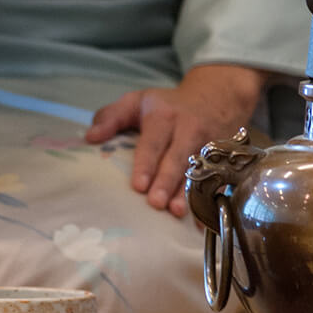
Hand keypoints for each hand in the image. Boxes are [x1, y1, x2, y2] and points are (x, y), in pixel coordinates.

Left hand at [85, 64, 264, 216]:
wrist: (217, 94)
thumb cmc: (168, 105)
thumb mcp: (137, 101)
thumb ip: (110, 117)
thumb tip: (90, 138)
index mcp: (163, 116)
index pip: (153, 142)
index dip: (146, 163)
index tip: (138, 185)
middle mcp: (187, 128)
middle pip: (176, 157)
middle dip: (166, 181)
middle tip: (156, 203)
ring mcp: (208, 143)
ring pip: (197, 171)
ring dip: (186, 193)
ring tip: (176, 212)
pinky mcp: (222, 156)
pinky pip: (216, 179)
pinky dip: (209, 198)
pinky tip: (201, 218)